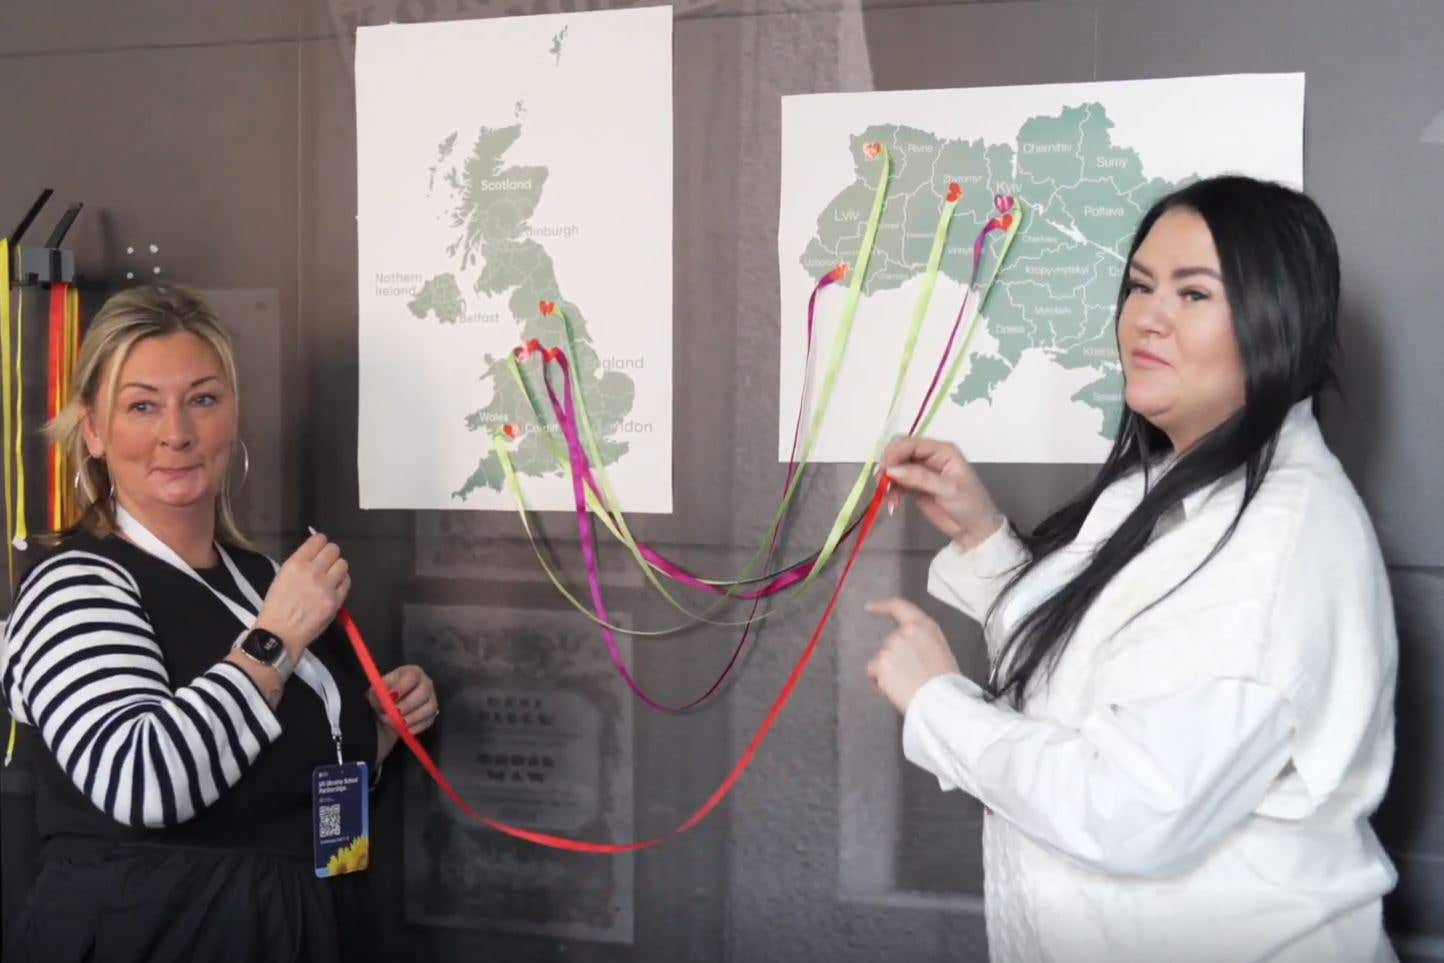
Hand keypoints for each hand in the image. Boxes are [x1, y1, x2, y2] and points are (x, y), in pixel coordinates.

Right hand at [254, 532, 349, 658]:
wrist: (279, 634)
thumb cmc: (276, 606)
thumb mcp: (282, 577)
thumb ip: (300, 565)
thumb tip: (316, 556)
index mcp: (295, 564)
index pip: (318, 540)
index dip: (321, 543)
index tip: (320, 548)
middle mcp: (313, 571)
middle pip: (334, 550)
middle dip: (331, 555)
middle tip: (327, 564)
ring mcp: (326, 586)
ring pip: (343, 564)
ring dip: (338, 568)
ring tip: (331, 577)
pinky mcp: (336, 601)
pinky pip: (347, 583)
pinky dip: (342, 583)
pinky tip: (335, 588)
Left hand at [368, 665, 439, 734]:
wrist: (387, 712)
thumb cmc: (382, 697)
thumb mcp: (375, 692)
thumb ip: (377, 693)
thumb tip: (384, 698)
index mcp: (411, 673)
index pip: (412, 676)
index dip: (402, 687)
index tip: (391, 697)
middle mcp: (426, 683)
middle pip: (423, 692)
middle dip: (408, 704)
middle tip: (395, 713)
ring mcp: (431, 698)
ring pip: (429, 708)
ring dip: (413, 717)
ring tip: (399, 723)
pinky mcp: (432, 714)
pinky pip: (429, 720)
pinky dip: (417, 726)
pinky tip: (406, 730)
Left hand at [865, 597, 960, 713]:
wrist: (940, 700)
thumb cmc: (945, 681)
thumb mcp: (942, 650)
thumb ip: (923, 640)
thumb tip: (912, 645)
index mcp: (924, 627)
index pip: (900, 607)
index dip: (883, 606)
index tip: (870, 608)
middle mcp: (906, 633)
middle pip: (891, 642)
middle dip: (896, 658)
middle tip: (912, 675)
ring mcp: (891, 648)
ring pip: (882, 659)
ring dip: (889, 670)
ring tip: (907, 684)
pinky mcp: (881, 664)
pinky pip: (873, 672)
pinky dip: (879, 681)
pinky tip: (895, 689)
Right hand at [881, 436, 1004, 550]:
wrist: (974, 529)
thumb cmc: (969, 505)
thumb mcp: (948, 489)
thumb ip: (920, 477)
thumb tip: (892, 469)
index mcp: (942, 450)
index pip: (911, 443)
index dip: (895, 452)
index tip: (885, 469)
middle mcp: (930, 456)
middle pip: (900, 452)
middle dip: (889, 465)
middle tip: (881, 483)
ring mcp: (921, 471)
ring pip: (895, 468)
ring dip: (888, 482)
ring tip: (889, 499)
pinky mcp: (915, 486)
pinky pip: (897, 483)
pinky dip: (892, 492)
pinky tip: (893, 504)